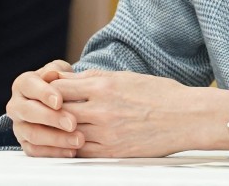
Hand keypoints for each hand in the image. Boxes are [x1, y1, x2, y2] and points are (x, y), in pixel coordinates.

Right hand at [6, 59, 83, 157]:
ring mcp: (19, 126)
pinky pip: (36, 151)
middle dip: (52, 118)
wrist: (60, 99)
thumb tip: (52, 74)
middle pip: (29, 112)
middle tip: (72, 123)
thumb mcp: (61, 71)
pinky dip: (54, 152)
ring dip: (56, 139)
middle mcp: (16, 105)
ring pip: (33, 134)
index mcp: (23, 84)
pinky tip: (71, 151)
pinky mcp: (25, 143)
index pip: (29, 86)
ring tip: (78, 140)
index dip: (44, 93)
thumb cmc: (61, 82)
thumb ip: (57, 70)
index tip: (59, 101)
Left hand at [49, 70, 228, 157]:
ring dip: (58, 131)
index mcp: (105, 86)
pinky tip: (70, 143)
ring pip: (66, 132)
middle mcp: (102, 108)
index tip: (46, 93)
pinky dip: (71, 147)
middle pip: (59, 111)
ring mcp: (105, 131)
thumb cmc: (161, 94)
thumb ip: (95, 79)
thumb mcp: (126, 77)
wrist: (186, 117)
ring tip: (53, 129)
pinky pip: (81, 151)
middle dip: (49, 112)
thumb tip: (69, 77)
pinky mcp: (112, 151)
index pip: (60, 88)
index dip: (49, 91)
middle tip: (41, 113)